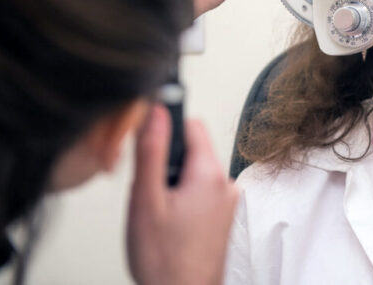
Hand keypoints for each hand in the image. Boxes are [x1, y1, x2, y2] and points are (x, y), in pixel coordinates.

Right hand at [127, 106, 238, 284]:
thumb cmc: (165, 260)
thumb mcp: (146, 199)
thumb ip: (151, 151)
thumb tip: (157, 112)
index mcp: (209, 174)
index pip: (192, 124)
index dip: (167, 129)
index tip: (150, 141)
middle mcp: (225, 185)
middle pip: (193, 150)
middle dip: (167, 164)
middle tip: (150, 193)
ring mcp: (226, 202)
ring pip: (194, 173)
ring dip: (174, 185)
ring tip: (160, 215)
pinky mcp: (223, 218)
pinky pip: (201, 194)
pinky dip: (183, 201)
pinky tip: (171, 226)